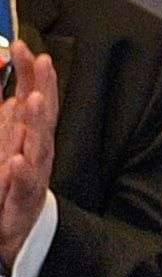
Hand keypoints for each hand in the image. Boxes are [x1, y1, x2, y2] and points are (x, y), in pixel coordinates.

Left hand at [0, 49, 54, 255]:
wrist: (12, 230)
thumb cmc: (9, 181)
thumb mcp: (6, 139)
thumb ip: (6, 108)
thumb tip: (3, 69)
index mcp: (28, 133)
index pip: (33, 95)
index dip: (30, 71)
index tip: (23, 46)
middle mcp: (35, 149)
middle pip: (43, 114)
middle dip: (43, 86)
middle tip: (40, 61)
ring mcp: (33, 174)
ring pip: (38, 145)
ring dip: (37, 122)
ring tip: (32, 100)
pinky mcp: (23, 198)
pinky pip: (23, 184)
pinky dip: (22, 172)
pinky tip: (17, 160)